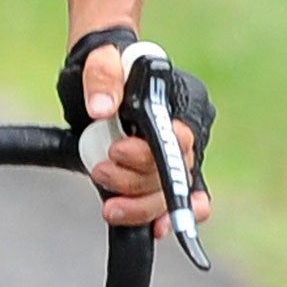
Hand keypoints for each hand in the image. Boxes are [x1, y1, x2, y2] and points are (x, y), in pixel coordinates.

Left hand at [60, 28, 214, 234]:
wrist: (103, 69)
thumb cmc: (108, 59)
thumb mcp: (101, 57)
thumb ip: (102, 77)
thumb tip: (100, 108)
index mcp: (181, 101)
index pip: (179, 138)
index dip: (149, 153)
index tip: (117, 151)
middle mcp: (186, 131)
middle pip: (174, 172)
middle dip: (135, 180)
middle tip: (101, 169)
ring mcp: (175, 155)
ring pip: (169, 193)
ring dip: (140, 204)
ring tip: (108, 203)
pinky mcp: (159, 171)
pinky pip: (170, 201)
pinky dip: (161, 215)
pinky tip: (154, 229)